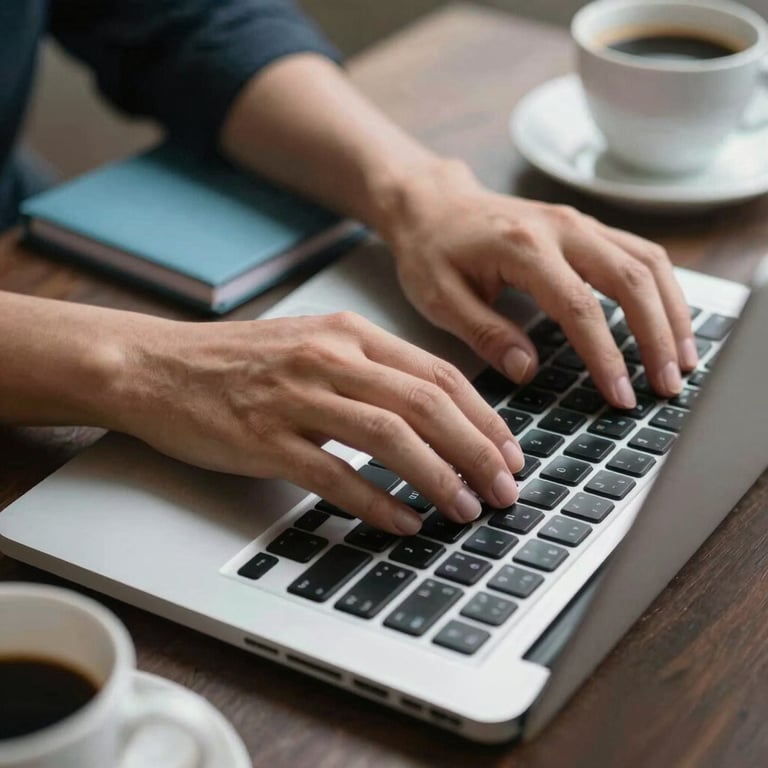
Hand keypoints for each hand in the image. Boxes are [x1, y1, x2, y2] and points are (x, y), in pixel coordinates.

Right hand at [113, 313, 523, 533]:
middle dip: (477, 451)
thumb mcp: (314, 343)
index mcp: (349, 334)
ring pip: (388, 436)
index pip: (437, 374)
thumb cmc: (239, 360)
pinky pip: (333, 473)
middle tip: (506, 489)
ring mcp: (296, 397)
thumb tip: (433, 412)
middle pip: (425, 404)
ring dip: (437, 477)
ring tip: (467, 509)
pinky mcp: (264, 438)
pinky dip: (376, 501)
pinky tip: (404, 522)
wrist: (158, 366)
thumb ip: (371, 369)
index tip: (510, 452)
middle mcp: (329, 359)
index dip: (484, 417)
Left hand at [379, 160, 696, 407]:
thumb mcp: (440, 299)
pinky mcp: (585, 228)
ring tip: (683, 359)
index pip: (580, 307)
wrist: (433, 205)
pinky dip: (662, 289)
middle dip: (657, 336)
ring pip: (647, 261)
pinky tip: (669, 322)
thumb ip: (485, 333)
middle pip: (631, 278)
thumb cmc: (431, 251)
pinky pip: (639, 253)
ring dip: (672, 311)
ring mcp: (578, 223)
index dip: (606, 356)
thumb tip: (528, 370)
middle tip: (668, 385)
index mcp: (522, 247)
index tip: (621, 395)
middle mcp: (561, 228)